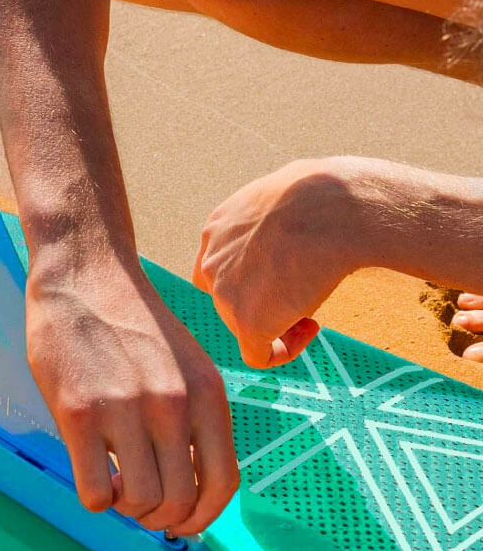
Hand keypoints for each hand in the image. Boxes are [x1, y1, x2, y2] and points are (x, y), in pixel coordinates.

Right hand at [25, 255, 238, 535]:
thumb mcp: (186, 365)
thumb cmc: (133, 323)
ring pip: (138, 502)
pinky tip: (90, 473)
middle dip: (158, 516)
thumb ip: (194, 418)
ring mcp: (126, 410)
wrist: (85, 273)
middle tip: (138, 503)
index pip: (222, 484)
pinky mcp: (79, 413)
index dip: (202, 517)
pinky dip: (94, 498)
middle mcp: (173, 406)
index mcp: (208, 395)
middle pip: (178, 502)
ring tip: (113, 484)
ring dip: (125, 508)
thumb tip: (187, 482)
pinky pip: (94, 491)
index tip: (180, 522)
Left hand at [194, 158, 364, 368]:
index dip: (251, 280)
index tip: (287, 274)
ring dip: (278, 321)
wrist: (338, 208)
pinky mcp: (247, 322)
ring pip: (246, 325)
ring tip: (314, 301)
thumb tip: (288, 237)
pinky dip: (284, 351)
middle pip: (230, 300)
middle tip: (306, 291)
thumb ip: (271, 224)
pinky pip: (259, 355)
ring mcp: (225, 294)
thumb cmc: (327, 195)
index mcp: (217, 230)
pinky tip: (309, 329)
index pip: (219, 269)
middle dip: (266, 300)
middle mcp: (211, 262)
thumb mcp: (284, 196)